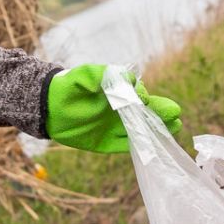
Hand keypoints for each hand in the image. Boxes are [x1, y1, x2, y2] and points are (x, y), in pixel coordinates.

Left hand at [46, 63, 180, 153]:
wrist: (47, 106)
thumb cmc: (68, 86)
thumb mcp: (85, 75)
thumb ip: (105, 75)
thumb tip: (130, 81)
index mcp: (118, 94)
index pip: (140, 96)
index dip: (144, 98)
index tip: (143, 101)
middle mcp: (120, 111)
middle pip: (147, 114)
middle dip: (162, 114)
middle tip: (176, 116)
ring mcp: (114, 128)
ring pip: (140, 131)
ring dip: (155, 132)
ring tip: (174, 129)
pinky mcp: (105, 144)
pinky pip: (125, 146)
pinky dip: (138, 147)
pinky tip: (153, 148)